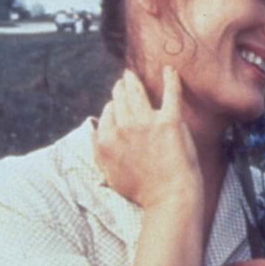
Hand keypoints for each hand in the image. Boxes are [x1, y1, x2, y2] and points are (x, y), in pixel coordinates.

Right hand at [93, 67, 201, 209]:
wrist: (169, 197)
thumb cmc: (142, 190)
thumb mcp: (109, 174)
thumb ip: (97, 151)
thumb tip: (94, 132)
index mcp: (106, 139)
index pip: (108, 112)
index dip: (114, 107)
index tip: (118, 104)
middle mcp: (123, 127)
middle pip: (120, 99)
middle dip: (120, 88)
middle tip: (124, 81)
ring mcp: (146, 122)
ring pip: (137, 93)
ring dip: (133, 81)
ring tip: (132, 75)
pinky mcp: (169, 121)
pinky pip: (170, 94)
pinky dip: (170, 79)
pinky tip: (170, 69)